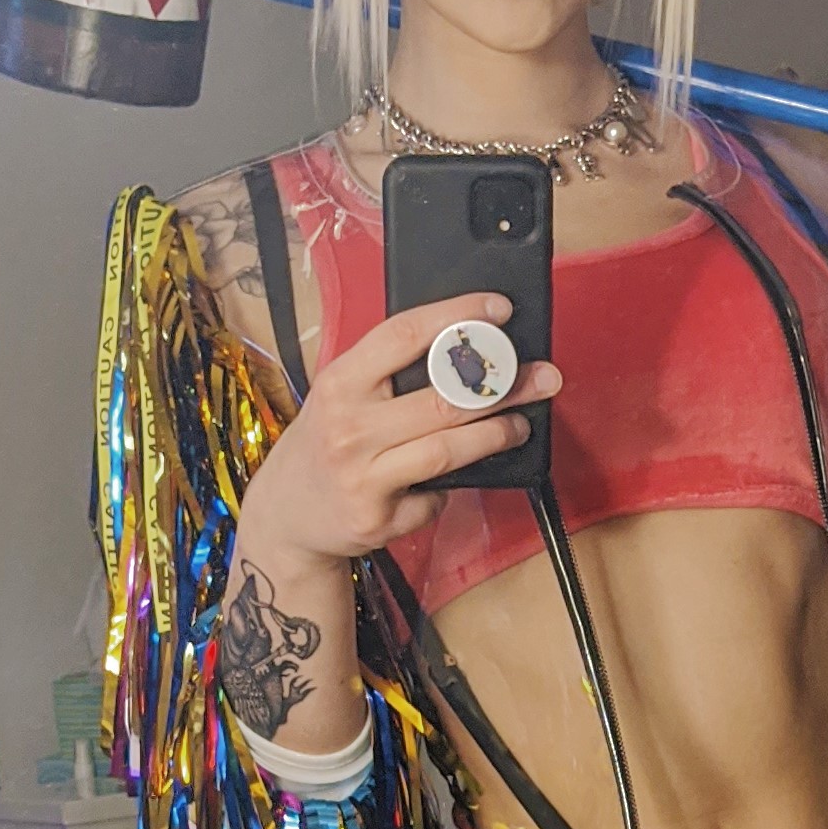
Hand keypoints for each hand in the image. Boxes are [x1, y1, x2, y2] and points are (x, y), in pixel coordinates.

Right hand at [237, 295, 561, 572]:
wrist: (286, 515)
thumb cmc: (326, 445)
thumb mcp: (342, 397)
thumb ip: (388, 374)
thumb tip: (466, 353)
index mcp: (341, 382)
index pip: (403, 334)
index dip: (457, 318)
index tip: (497, 310)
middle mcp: (349, 427)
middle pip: (443, 399)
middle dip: (503, 386)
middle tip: (541, 377)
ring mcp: (362, 476)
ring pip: (447, 450)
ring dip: (495, 436)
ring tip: (519, 425)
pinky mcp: (376, 518)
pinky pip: (433, 498)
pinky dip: (447, 489)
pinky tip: (445, 482)